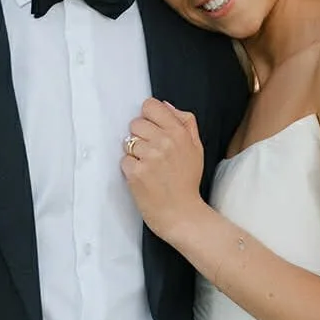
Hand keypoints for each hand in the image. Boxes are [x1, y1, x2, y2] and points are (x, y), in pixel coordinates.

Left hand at [121, 98, 206, 242]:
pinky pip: (124, 160)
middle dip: (140, 136)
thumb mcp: (196, 148)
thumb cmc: (187, 183)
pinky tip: (143, 178)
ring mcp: (149, 157)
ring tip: (149, 167)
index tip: (152, 129)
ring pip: (128, 141)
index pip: (151, 106)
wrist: (182, 214)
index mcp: (179, 133)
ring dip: (134, 153)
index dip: (148, 117)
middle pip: (136, 123)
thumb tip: (166, 105)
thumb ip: (185, 123)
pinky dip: (130, 169)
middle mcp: (164, 142)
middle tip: (152, 154)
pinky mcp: (136, 172)